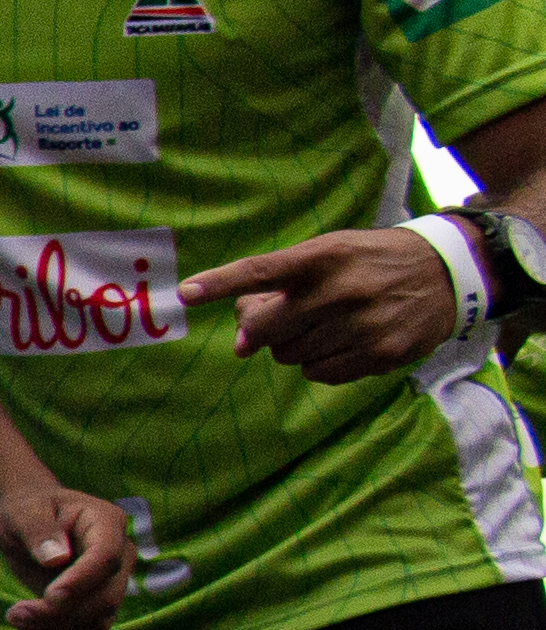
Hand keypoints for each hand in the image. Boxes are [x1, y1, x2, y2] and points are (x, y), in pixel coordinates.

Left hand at [0, 478, 132, 629]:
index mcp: (107, 523)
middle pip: (104, 599)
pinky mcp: (97, 612)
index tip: (49, 597)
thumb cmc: (26, 511)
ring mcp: (112, 587)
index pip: (106, 558)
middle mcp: (119, 557)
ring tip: (15, 620)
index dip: (81, 582)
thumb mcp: (23, 512)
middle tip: (13, 614)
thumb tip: (56, 559)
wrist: (28, 523)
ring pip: (97, 626)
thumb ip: (38, 530)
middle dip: (58, 615)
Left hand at [183, 222, 479, 382]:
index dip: (221, 283)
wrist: (445, 274)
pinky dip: (319, 363)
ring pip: (289, 356)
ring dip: (294, 345)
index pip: (262, 270)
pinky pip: (319, 374)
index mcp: (323, 258)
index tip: (185, 293)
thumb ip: (277, 290)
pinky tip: (343, 341)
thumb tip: (240, 344)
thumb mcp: (327, 254)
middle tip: (281, 318)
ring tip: (325, 323)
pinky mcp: (380, 354)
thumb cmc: (368, 262)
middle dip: (263, 329)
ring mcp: (362, 326)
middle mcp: (341, 291)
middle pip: (266, 330)